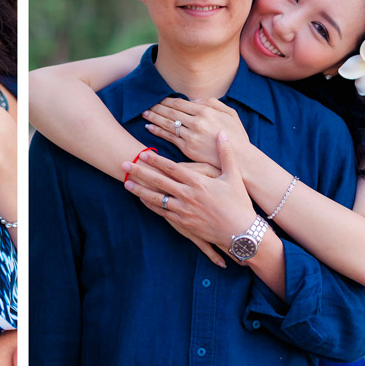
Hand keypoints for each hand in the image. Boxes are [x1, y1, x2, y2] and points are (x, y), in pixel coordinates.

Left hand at [124, 132, 256, 251]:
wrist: (240, 232)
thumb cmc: (239, 203)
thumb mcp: (234, 176)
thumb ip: (226, 153)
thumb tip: (222, 132)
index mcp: (198, 182)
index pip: (172, 168)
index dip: (156, 160)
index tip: (143, 154)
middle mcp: (187, 195)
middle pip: (158, 181)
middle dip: (140, 172)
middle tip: (124, 165)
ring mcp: (183, 210)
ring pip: (157, 198)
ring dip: (140, 190)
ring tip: (126, 183)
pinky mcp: (183, 223)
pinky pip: (162, 212)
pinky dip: (150, 205)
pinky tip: (142, 200)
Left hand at [143, 98, 249, 165]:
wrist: (241, 159)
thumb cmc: (237, 136)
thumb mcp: (230, 114)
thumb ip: (213, 103)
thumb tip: (194, 100)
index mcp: (206, 111)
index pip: (180, 103)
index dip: (167, 100)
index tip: (158, 99)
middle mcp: (196, 122)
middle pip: (171, 112)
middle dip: (157, 107)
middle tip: (145, 104)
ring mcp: (191, 135)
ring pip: (167, 124)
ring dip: (154, 118)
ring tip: (144, 114)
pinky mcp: (188, 148)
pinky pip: (169, 138)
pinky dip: (158, 131)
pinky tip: (149, 127)